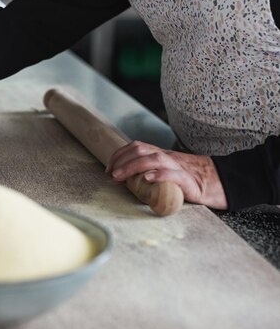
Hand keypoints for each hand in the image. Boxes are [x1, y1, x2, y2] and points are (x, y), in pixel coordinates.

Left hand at [106, 141, 227, 209]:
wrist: (219, 182)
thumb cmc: (189, 179)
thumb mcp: (166, 171)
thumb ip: (149, 171)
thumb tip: (124, 178)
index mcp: (161, 154)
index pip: (137, 146)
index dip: (120, 155)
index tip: (109, 168)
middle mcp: (168, 157)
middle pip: (142, 150)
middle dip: (122, 161)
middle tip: (111, 175)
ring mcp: (178, 167)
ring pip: (154, 159)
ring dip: (133, 167)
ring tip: (121, 178)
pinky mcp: (189, 181)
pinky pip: (174, 174)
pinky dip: (159, 175)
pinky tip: (147, 179)